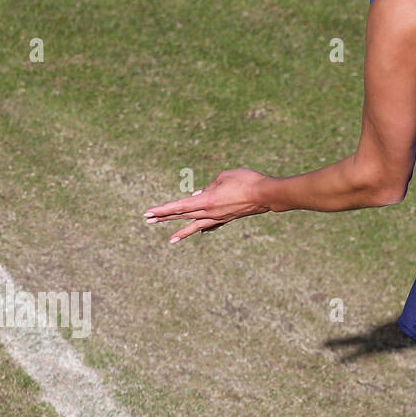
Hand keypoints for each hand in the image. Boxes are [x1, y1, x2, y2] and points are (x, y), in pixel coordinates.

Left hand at [143, 168, 270, 243]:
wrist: (267, 194)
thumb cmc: (246, 180)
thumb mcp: (224, 177)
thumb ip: (209, 186)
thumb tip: (200, 196)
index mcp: (206, 200)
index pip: (179, 206)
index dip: (162, 210)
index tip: (148, 213)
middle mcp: (210, 212)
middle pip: (183, 215)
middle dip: (165, 218)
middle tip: (148, 221)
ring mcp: (220, 217)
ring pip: (196, 224)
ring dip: (182, 231)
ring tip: (171, 239)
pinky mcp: (229, 217)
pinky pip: (213, 224)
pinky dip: (204, 227)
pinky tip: (201, 232)